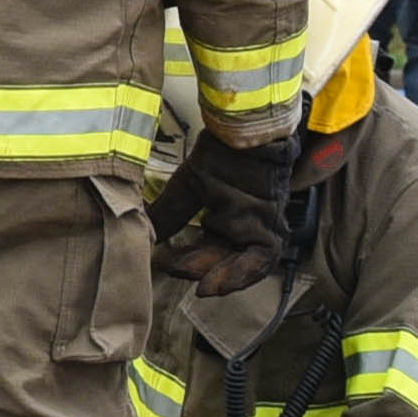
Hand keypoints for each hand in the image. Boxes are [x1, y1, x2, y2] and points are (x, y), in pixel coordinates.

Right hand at [151, 130, 295, 293]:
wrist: (246, 128)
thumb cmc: (221, 151)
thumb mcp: (189, 185)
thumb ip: (171, 213)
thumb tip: (146, 233)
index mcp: (224, 217)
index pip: (208, 250)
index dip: (190, 263)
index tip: (167, 266)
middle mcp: (245, 223)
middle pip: (229, 259)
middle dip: (208, 273)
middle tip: (190, 283)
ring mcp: (262, 222)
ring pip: (249, 263)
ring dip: (227, 278)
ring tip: (206, 287)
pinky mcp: (271, 219)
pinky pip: (264, 254)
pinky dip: (245, 271)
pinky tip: (225, 279)